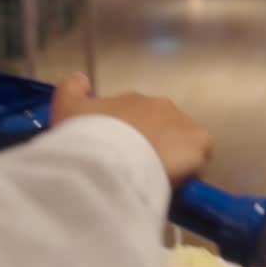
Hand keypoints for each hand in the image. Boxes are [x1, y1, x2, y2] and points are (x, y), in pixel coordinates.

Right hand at [52, 73, 212, 187]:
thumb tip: (81, 78)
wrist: (109, 157)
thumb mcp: (65, 108)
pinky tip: (171, 188)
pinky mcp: (200, 143)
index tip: (118, 158)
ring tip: (152, 184)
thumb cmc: (86, 136)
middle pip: (159, 132)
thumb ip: (71, 89)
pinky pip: (198, 161)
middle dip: (150, 150)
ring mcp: (183, 123)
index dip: (126, 140)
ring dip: (170, 161)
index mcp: (132, 100)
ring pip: (179, 147)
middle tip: (134, 173)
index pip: (134, 120)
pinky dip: (188, 173)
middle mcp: (161, 105)